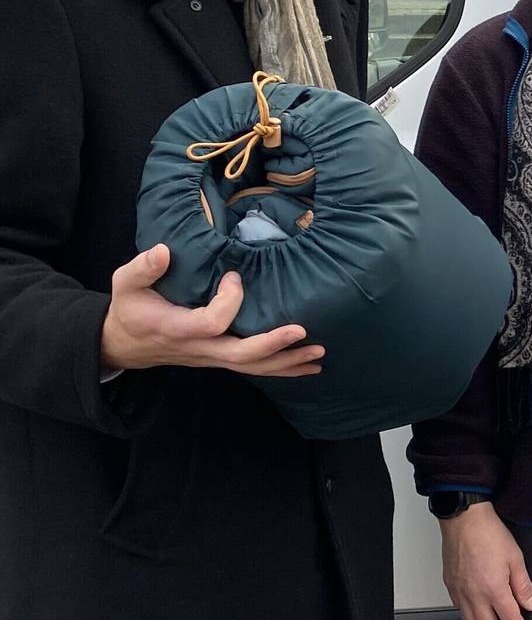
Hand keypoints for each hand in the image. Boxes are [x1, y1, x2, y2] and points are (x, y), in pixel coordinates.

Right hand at [99, 244, 324, 375]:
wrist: (123, 344)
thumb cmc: (129, 308)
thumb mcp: (125, 284)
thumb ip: (142, 267)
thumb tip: (163, 251)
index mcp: (176, 328)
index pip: (211, 323)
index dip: (228, 301)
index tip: (235, 277)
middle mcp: (198, 348)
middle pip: (239, 355)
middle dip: (272, 345)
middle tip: (302, 331)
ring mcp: (211, 357)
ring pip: (251, 367)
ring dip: (286, 362)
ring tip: (319, 353)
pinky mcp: (219, 358)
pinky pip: (252, 368)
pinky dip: (281, 368)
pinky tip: (308, 366)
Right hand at [441, 502, 531, 619]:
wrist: (464, 520)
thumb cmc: (489, 534)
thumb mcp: (516, 558)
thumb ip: (523, 585)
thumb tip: (530, 604)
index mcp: (494, 590)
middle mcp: (474, 596)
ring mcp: (460, 592)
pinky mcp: (451, 586)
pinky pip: (460, 610)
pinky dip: (470, 618)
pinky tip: (476, 615)